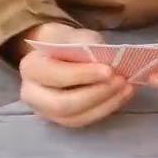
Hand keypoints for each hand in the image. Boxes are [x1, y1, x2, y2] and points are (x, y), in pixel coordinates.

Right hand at [17, 23, 134, 127]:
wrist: (58, 55)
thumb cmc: (67, 44)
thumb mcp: (76, 36)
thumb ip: (87, 46)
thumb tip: (108, 60)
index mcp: (30, 67)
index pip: (55, 75)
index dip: (83, 75)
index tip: (109, 70)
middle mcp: (32, 94)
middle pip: (62, 104)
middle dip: (95, 94)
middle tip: (121, 81)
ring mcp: (46, 112)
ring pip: (75, 117)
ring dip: (105, 104)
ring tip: (127, 88)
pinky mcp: (62, 120)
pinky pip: (84, 121)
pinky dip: (106, 109)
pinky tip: (123, 96)